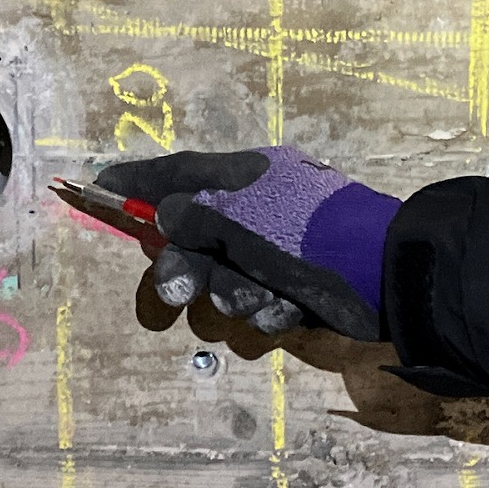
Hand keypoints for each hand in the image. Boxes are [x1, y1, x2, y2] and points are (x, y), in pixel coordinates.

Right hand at [96, 148, 400, 340]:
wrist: (390, 277)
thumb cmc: (309, 234)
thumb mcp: (241, 220)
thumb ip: (191, 219)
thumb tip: (158, 215)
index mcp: (242, 179)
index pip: (175, 173)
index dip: (135, 183)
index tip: (97, 189)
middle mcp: (252, 213)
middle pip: (189, 243)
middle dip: (185, 273)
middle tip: (177, 294)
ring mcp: (273, 255)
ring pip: (220, 285)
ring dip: (234, 298)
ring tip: (261, 298)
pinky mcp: (293, 293)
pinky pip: (255, 310)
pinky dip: (268, 314)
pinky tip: (288, 310)